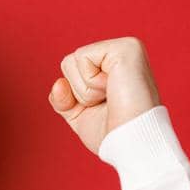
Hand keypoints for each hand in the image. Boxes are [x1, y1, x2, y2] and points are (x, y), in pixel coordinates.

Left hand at [49, 36, 162, 155]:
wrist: (131, 143)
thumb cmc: (112, 133)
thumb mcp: (79, 114)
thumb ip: (63, 99)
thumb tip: (58, 83)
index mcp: (114, 66)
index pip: (69, 71)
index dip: (74, 96)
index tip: (102, 106)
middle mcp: (121, 52)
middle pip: (66, 63)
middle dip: (78, 92)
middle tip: (107, 102)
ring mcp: (126, 47)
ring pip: (70, 60)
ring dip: (84, 89)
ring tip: (112, 96)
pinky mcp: (126, 47)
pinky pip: (81, 58)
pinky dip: (90, 82)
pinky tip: (113, 88)